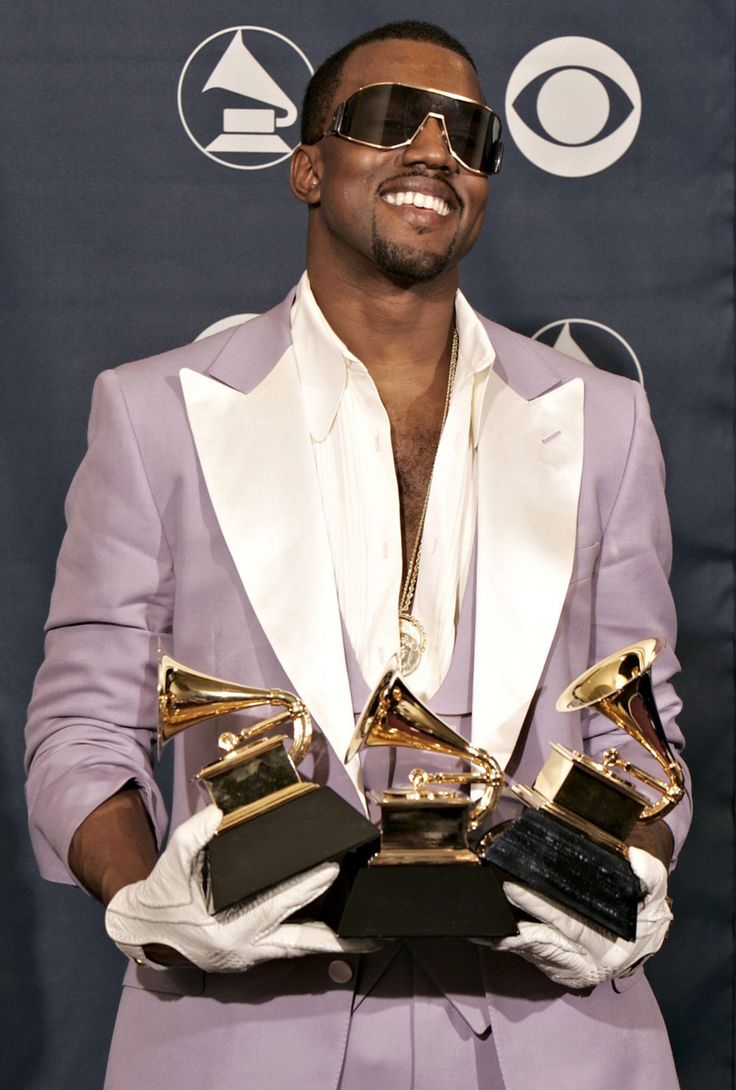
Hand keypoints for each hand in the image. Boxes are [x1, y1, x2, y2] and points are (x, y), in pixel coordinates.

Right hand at [105, 804, 370, 971]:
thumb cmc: (162, 893)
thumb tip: (221, 812)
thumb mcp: (173, 860)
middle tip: (370, 927)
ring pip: (299, 952)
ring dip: (333, 947)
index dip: (304, 889)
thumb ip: (195, 835)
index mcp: (226, 930)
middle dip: (336, 937)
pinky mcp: (252, 957)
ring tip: (369, 941)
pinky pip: (289, 949)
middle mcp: (244, 950)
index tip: (331, 871)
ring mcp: (249, 958)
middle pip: (299, 944)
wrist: (142, 929)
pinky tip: (341, 936)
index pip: (274, 907)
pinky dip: (315, 943)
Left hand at [486, 848, 671, 988]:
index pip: (568, 924)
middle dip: (514, 921)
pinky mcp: (556, 970)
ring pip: (532, 952)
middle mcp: (585, 962)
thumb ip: (648, 874)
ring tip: (478, 922)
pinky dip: (510, 945)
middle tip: (487, 897)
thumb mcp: (655, 891)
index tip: (513, 888)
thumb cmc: (646, 912)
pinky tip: (486, 934)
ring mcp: (568, 968)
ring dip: (505, 938)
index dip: (539, 907)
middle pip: (542, 940)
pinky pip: (529, 957)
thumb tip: (633, 858)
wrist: (645, 940)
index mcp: (609, 945)